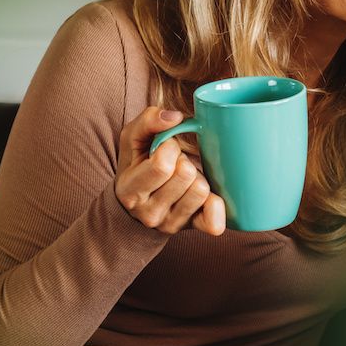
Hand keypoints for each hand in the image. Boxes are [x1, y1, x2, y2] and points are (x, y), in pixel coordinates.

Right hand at [115, 107, 225, 235]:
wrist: (136, 203)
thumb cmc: (137, 164)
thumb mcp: (132, 138)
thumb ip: (148, 120)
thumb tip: (175, 117)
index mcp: (130, 190)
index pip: (162, 165)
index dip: (169, 148)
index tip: (164, 148)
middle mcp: (148, 213)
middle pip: (185, 175)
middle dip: (184, 161)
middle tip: (175, 163)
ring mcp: (170, 224)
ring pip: (201, 190)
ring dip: (198, 177)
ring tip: (184, 178)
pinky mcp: (190, 228)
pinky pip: (212, 221)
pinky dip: (216, 206)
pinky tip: (208, 197)